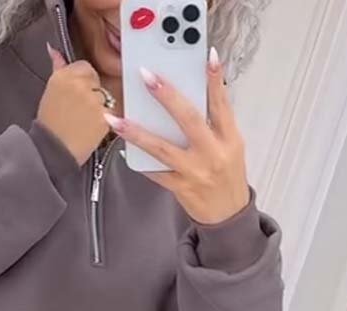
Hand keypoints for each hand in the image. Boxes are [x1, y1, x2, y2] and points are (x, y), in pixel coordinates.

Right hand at [38, 45, 111, 166]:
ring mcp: (93, 100)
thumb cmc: (50, 125)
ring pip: (104, 96)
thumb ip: (57, 68)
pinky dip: (103, 120)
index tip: (76, 96)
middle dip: (91, 93)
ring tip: (83, 121)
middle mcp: (79, 84)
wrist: (54, 151)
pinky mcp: (103, 116)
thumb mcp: (50, 92)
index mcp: (63, 75)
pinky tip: (90, 128)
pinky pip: (110, 112)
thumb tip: (54, 50)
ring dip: (98, 107)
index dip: (83, 82)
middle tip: (78, 110)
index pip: (84, 67)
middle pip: (96, 80)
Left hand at [106, 51, 249, 224]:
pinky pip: (156, 172)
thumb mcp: (230, 147)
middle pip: (189, 119)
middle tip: (147, 76)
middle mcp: (212, 154)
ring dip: (137, 132)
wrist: (229, 217)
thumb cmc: (228, 177)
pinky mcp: (181, 188)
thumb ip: (214, 125)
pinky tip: (124, 148)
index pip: (222, 104)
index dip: (215, 80)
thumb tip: (189, 98)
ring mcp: (195, 172)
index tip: (207, 57)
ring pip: (162, 148)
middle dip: (167, 96)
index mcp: (229, 139)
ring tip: (116, 119)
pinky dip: (140, 160)